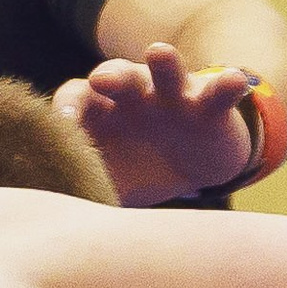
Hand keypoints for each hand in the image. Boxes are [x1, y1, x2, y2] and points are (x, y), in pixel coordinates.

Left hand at [53, 46, 262, 205]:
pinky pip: (219, 90)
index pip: (76, 98)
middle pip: (117, 76)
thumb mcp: (110, 182)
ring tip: (159, 53)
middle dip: (110, 76)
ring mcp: (172, 96)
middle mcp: (133, 95)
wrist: (195, 161)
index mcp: (101, 111)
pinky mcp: (210, 104)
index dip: (67, 109)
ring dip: (163, 62)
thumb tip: (52, 234)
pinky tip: (234, 80)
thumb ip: (83, 193)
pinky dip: (226, 84)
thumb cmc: (139, 170)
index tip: (63, 126)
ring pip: (165, 71)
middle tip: (102, 80)